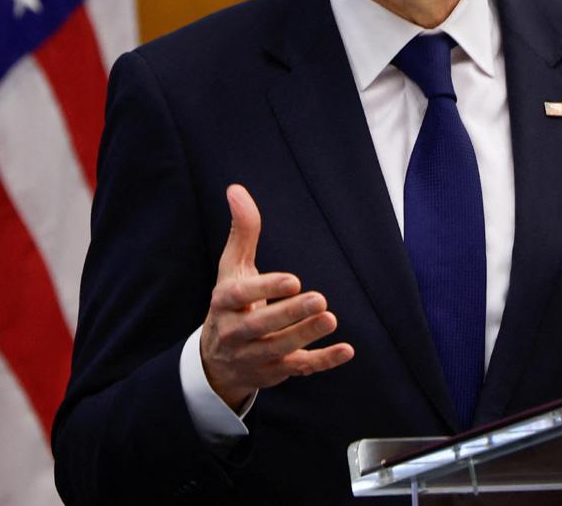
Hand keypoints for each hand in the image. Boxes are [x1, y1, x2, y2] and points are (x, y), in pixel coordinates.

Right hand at [199, 183, 354, 410]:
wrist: (216, 361)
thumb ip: (241, 231)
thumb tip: (236, 189)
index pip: (240, 295)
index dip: (265, 288)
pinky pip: (300, 369)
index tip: (293, 279)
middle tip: (320, 299)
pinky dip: (322, 361)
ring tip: (330, 318)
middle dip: (290, 314)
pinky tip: (346, 350)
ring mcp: (255, 355)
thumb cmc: (230, 303)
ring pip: (280, 349)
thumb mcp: (232, 267)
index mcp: (224, 302)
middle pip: (261, 325)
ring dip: (306, 336)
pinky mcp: (275, 372)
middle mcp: (235, 332)